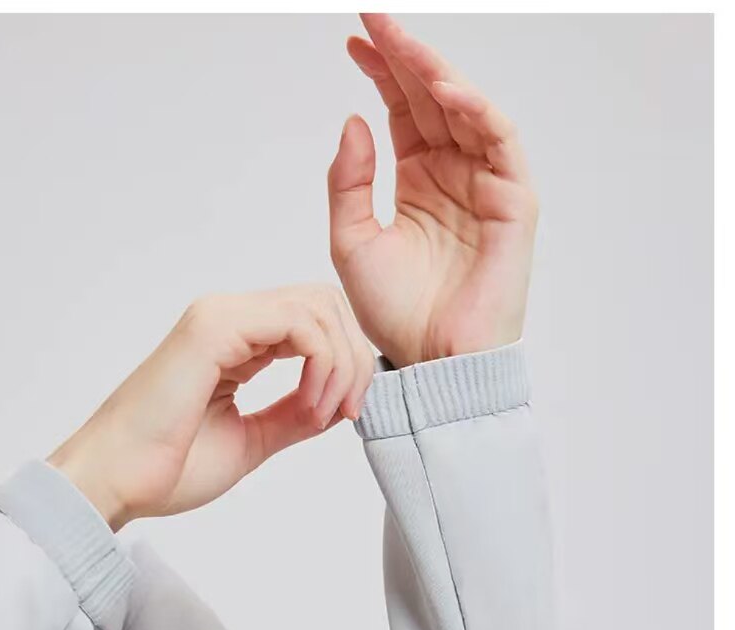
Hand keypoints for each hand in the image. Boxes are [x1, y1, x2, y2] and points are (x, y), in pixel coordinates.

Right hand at [48, 285, 373, 529]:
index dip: (346, 363)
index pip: (312, 322)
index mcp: (233, 342)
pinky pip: (298, 323)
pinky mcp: (213, 329)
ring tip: (327, 413)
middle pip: (323, 304)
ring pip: (317, 308)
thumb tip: (338, 404)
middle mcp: (227, 319)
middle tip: (350, 411)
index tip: (347, 416)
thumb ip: (293, 417)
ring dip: (340, 362)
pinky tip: (310, 405)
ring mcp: (218, 318)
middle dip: (352, 356)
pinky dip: (322, 362)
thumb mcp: (250, 440)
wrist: (113, 484)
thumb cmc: (166, 469)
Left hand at [328, 13, 537, 367]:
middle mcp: (452, 176)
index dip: (381, 74)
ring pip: (466, 111)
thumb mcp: (352, 242)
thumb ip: (348, 184)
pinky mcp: (513, 204)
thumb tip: (354, 120)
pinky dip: (477, 112)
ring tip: (402, 44)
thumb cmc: (396, 314)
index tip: (352, 42)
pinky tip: (445, 91)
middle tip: (374, 20)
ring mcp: (485, 186)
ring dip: (436, 73)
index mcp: (418, 182)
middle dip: (405, 57)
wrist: (431, 362)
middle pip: (432, 100)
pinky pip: (500, 143)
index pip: (402, 111)